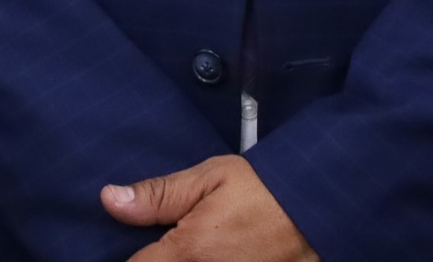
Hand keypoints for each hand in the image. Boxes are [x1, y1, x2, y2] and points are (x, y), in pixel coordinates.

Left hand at [104, 154, 318, 261]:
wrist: (323, 213)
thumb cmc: (266, 192)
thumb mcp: (210, 179)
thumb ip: (158, 195)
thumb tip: (109, 200)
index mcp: (188, 253)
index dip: (127, 257)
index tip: (135, 245)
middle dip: (155, 260)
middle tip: (163, 243)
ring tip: (198, 248)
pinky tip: (209, 254)